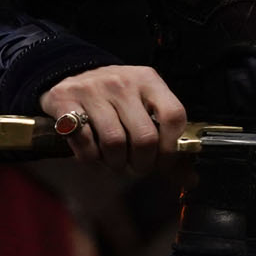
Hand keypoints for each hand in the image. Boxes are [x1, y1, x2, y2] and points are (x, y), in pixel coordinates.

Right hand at [41, 66, 186, 170]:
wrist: (71, 76)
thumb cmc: (115, 99)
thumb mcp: (144, 107)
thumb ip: (167, 141)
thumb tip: (190, 180)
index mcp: (148, 80)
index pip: (174, 116)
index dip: (172, 148)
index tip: (164, 163)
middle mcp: (121, 82)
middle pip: (145, 137)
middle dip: (143, 163)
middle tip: (137, 166)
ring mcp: (92, 90)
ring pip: (115, 143)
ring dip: (116, 163)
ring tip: (115, 160)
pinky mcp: (65, 101)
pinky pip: (85, 144)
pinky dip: (91, 158)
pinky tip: (93, 152)